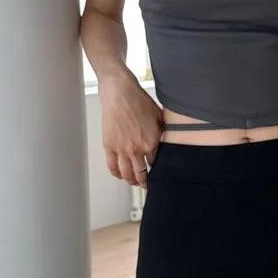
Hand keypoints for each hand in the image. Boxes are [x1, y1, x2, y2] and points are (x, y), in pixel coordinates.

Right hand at [98, 68, 163, 188]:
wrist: (120, 93)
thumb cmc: (139, 101)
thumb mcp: (159, 118)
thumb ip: (163, 134)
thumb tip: (168, 142)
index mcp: (151, 143)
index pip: (156, 165)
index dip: (158, 171)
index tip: (159, 175)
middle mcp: (136, 149)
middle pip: (141, 174)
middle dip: (145, 182)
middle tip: (146, 184)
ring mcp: (122, 149)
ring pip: (126, 174)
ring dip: (131, 181)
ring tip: (134, 181)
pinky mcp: (109, 146)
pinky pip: (112, 166)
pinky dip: (116, 173)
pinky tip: (120, 174)